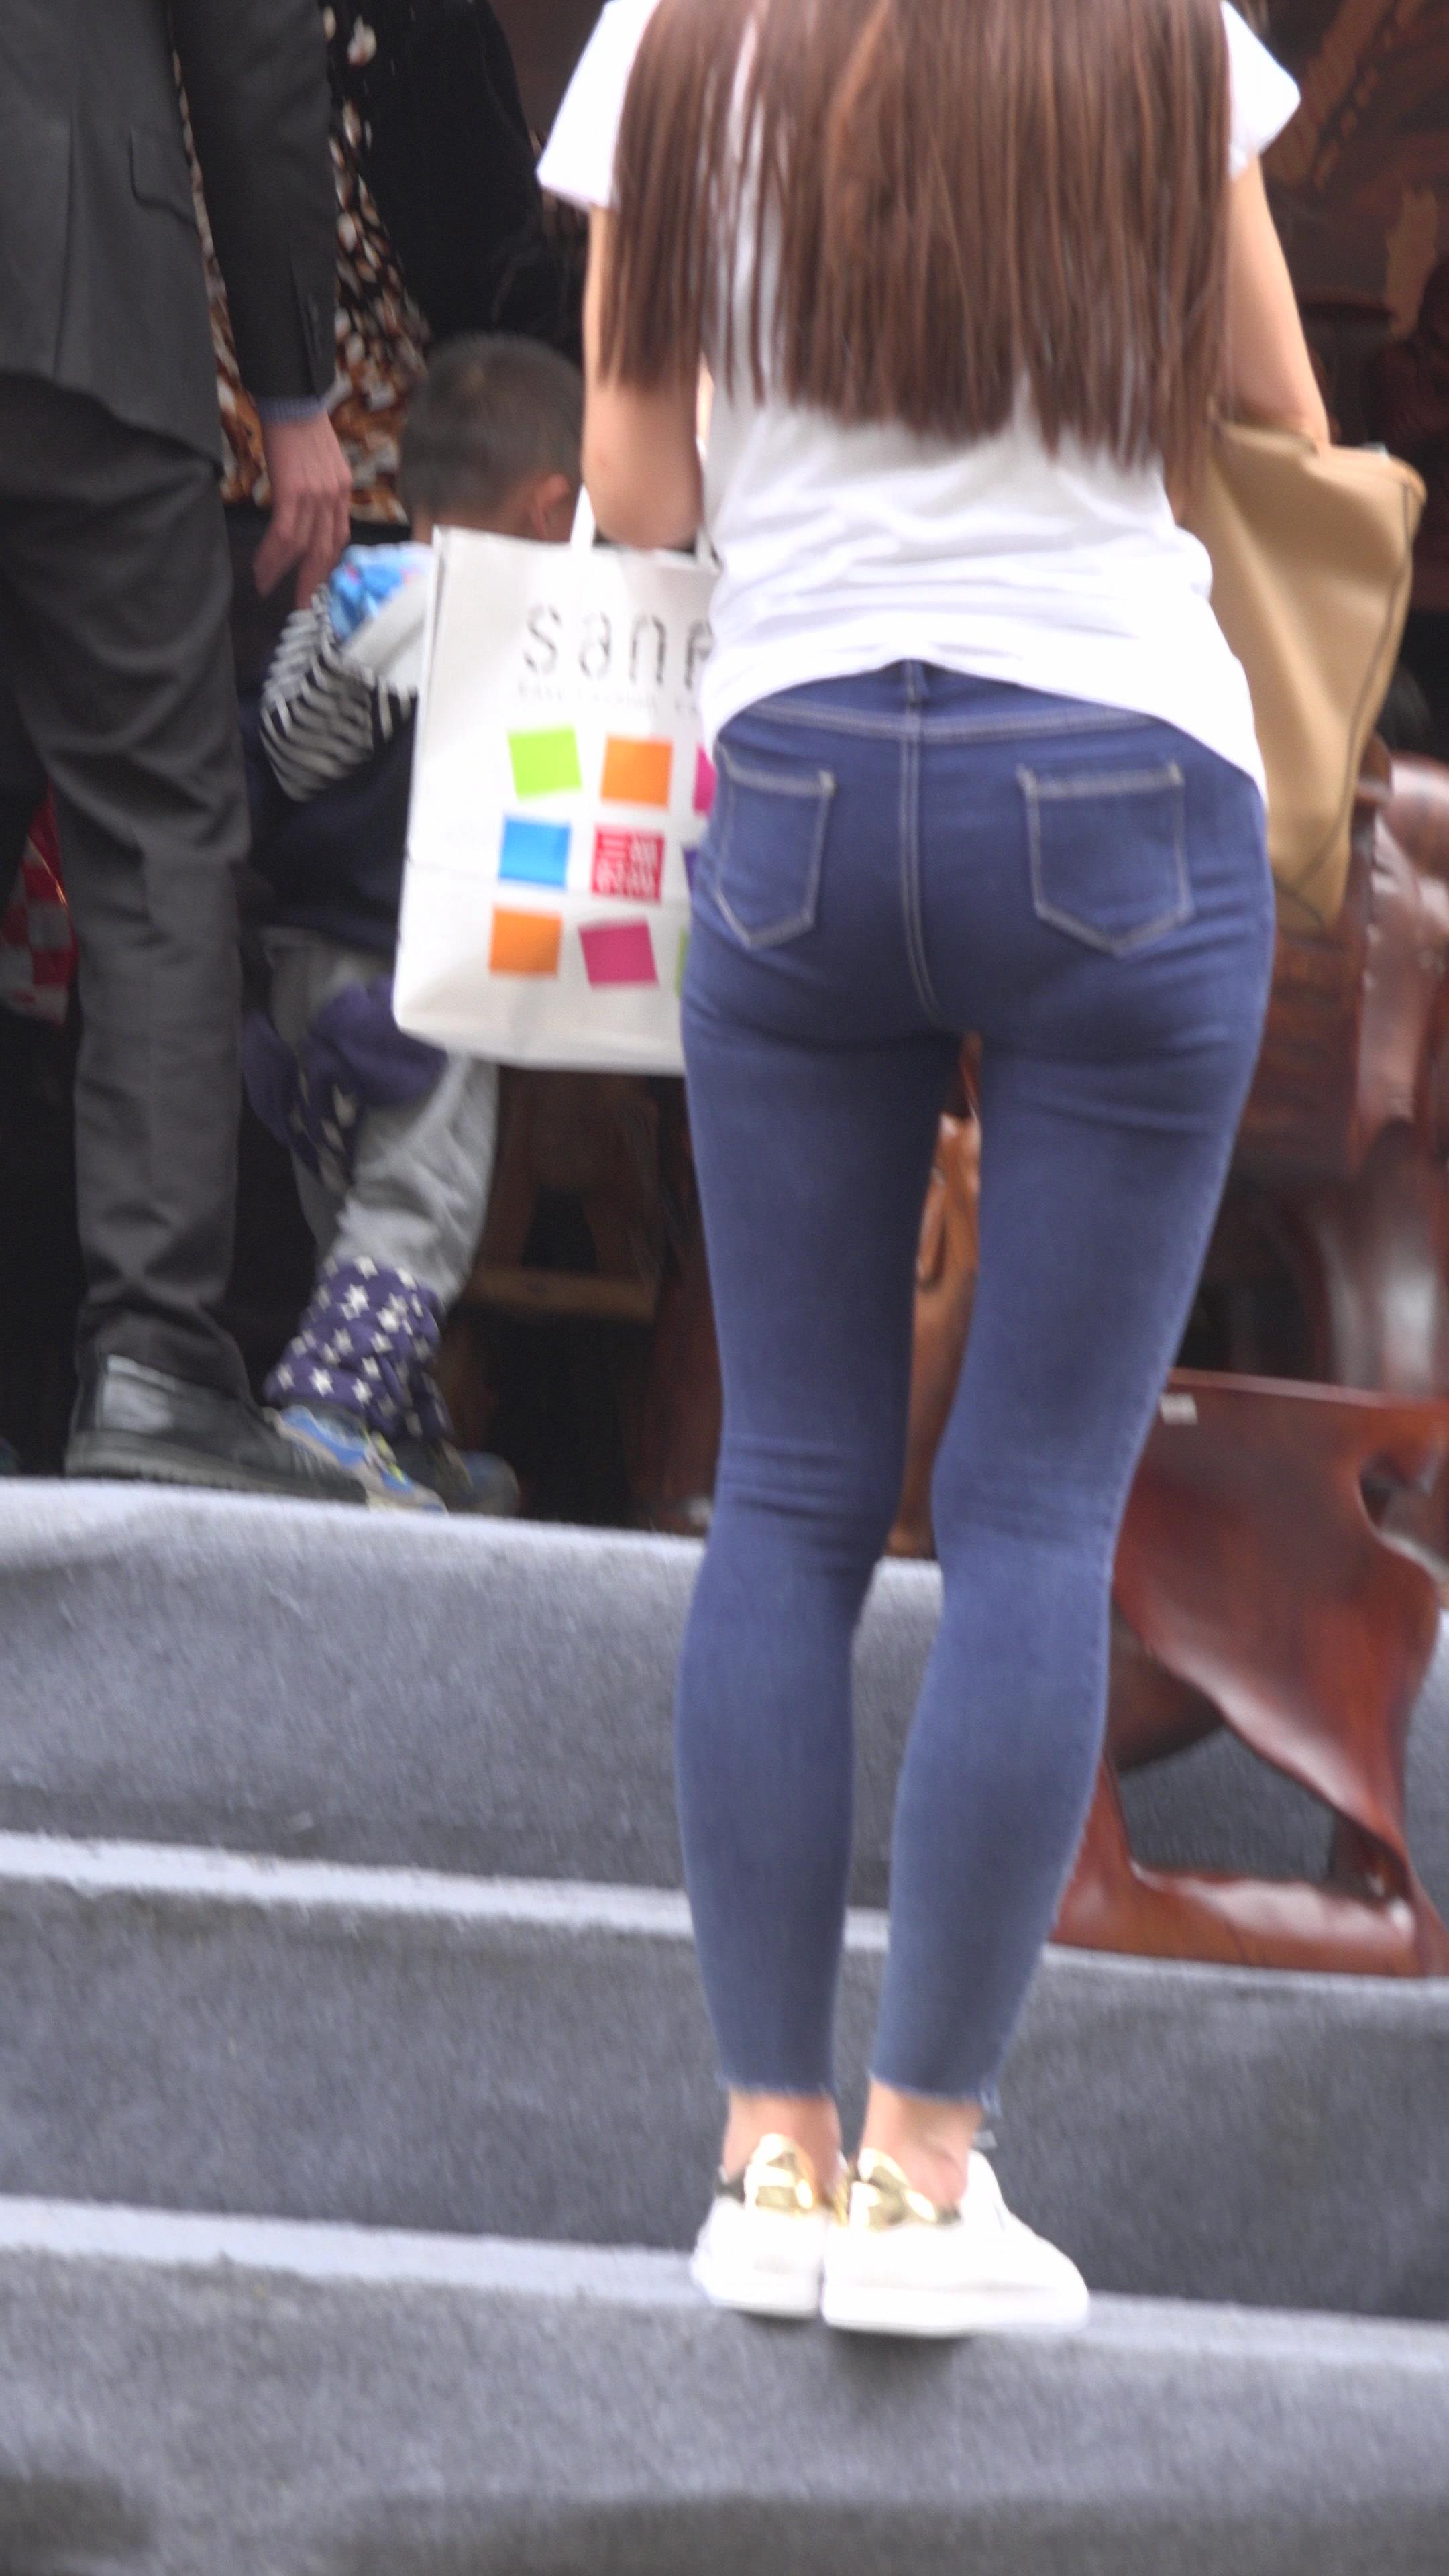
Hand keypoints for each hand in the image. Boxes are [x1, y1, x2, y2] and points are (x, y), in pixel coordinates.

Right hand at [255, 412, 353, 607]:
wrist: (291, 395)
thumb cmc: (298, 424)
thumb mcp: (318, 460)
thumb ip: (317, 488)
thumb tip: (302, 510)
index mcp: (342, 489)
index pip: (338, 537)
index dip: (325, 565)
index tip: (314, 584)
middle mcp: (335, 496)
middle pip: (325, 550)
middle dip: (311, 582)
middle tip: (300, 606)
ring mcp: (317, 495)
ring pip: (302, 547)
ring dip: (282, 571)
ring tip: (267, 587)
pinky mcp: (295, 491)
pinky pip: (286, 534)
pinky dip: (274, 555)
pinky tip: (263, 568)